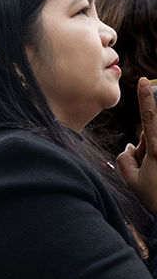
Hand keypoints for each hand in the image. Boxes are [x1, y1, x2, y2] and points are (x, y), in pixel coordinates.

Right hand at [117, 77, 156, 212]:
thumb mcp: (131, 180)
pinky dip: (154, 166)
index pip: (149, 117)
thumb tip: (131, 147)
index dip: (145, 97)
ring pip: (154, 147)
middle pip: (149, 136)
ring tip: (154, 177)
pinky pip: (155, 158)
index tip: (144, 80)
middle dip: (143, 149)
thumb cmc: (155, 198)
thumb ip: (125, 157)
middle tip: (145, 169)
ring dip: (150, 159)